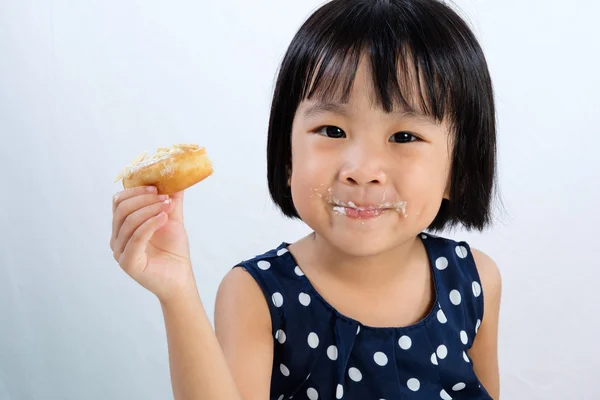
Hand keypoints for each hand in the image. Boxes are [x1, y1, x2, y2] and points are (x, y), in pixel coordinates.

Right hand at [110, 186, 196, 302]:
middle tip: (163, 197)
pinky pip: (135, 237)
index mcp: (123, 226)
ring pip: (128, 221)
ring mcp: (120, 251)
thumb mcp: (172, 219)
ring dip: (149, 210)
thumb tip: (177, 177)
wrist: (181, 277)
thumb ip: (171, 200)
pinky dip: (150, 224)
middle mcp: (117, 238)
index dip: (136, 191)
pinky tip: (164, 218)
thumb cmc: (174, 251)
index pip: (119, 201)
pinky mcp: (127, 263)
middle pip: (121, 209)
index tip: (156, 187)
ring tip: (167, 207)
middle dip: (143, 199)